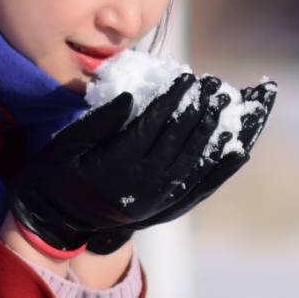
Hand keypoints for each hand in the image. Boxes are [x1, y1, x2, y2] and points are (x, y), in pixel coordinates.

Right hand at [4, 72, 277, 253]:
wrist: (61, 220)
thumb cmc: (61, 172)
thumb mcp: (69, 142)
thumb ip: (99, 121)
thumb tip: (129, 96)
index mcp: (117, 165)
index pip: (154, 126)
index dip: (173, 100)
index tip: (188, 78)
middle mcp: (143, 185)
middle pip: (179, 142)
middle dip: (198, 111)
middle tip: (213, 86)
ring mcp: (158, 200)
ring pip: (193, 163)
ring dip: (211, 134)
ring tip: (223, 107)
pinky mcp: (167, 209)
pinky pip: (200, 187)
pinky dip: (220, 169)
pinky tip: (237, 150)